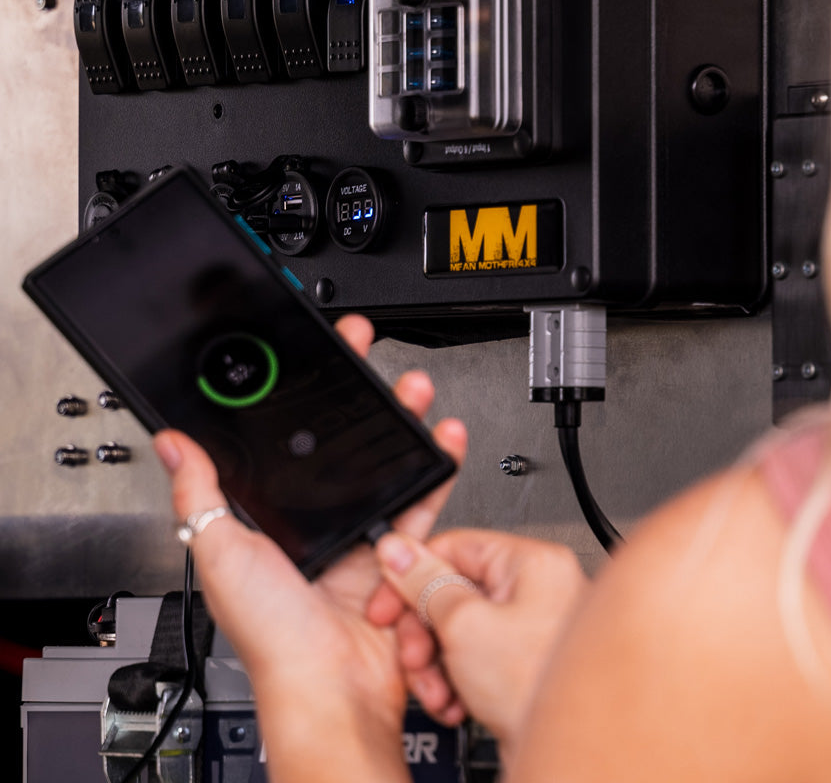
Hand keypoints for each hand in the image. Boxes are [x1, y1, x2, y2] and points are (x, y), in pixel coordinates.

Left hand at [153, 314, 466, 780]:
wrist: (331, 686)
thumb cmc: (271, 635)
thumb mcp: (223, 552)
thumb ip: (200, 495)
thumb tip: (172, 445)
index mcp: (274, 522)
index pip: (288, 444)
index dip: (303, 398)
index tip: (315, 359)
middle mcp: (320, 524)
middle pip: (346, 445)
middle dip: (362, 397)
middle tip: (371, 357)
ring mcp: (362, 535)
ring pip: (389, 464)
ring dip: (405, 423)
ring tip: (413, 390)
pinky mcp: (400, 551)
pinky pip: (423, 501)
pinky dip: (438, 469)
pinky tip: (444, 439)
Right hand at [368, 527, 587, 759]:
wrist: (562, 754)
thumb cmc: (534, 687)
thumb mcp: (464, 625)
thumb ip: (425, 582)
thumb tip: (398, 549)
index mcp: (534, 563)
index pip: (456, 547)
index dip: (413, 577)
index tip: (387, 602)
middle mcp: (540, 589)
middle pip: (455, 592)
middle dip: (425, 632)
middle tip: (413, 656)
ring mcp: (533, 629)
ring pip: (461, 630)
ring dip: (437, 664)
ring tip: (436, 690)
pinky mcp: (524, 665)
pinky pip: (476, 657)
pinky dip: (457, 680)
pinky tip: (454, 703)